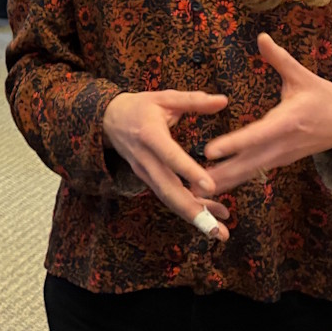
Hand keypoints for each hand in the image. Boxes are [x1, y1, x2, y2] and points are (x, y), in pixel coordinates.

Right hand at [103, 90, 232, 239]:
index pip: (170, 156)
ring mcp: (144, 172)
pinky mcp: (147, 179)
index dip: (189, 172)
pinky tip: (211, 216)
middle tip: (217, 230)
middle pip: (168, 190)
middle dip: (193, 212)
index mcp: (150, 135)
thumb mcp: (164, 98)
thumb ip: (193, 101)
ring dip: (193, 217)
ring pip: (168, 199)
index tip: (210, 186)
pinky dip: (188, 209)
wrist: (108, 119)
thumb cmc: (140, 107)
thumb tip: (222, 101)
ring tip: (219, 232)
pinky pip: (167, 197)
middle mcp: (145, 159)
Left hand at [199, 34, 331, 194]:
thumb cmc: (326, 97)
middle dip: (221, 172)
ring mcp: (283, 155)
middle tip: (193, 182)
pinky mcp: (281, 160)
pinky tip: (216, 186)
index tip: (209, 151)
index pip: (257, 135)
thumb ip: (280, 59)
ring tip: (197, 191)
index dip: (233, 143)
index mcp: (288, 121)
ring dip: (226, 181)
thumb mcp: (304, 76)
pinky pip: (256, 171)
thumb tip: (261, 36)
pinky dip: (236, 179)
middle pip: (249, 162)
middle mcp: (284, 143)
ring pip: (250, 171)